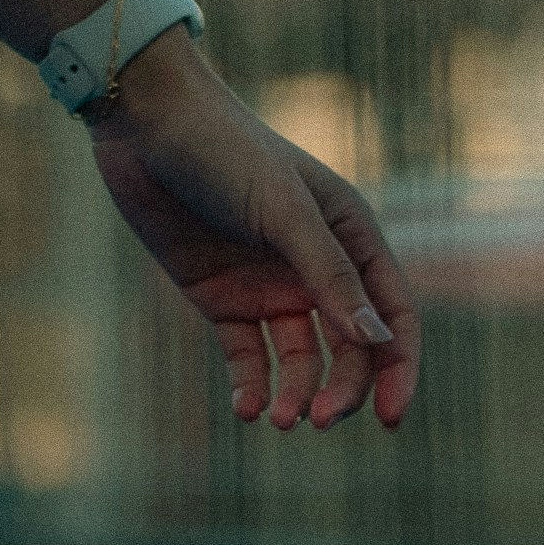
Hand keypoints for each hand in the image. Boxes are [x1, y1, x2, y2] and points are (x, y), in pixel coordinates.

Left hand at [79, 38, 416, 430]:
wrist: (146, 125)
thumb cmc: (225, 150)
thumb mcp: (283, 210)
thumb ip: (329, 274)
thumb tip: (375, 340)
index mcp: (350, 234)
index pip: (391, 313)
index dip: (398, 367)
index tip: (389, 416)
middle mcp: (316, 264)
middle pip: (349, 347)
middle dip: (342, 389)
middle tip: (316, 419)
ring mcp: (269, 283)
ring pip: (300, 359)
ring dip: (296, 392)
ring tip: (278, 417)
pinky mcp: (222, 297)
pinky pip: (248, 356)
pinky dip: (253, 386)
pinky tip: (248, 409)